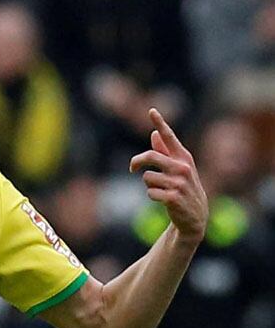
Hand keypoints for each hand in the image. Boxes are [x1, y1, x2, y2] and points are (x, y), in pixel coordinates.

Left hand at [129, 108, 207, 243]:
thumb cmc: (183, 188)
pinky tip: (163, 200)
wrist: (195, 216)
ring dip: (148, 185)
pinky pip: (149, 192)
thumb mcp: (178, 169)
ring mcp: (179, 183)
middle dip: (137, 162)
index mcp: (184, 157)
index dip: (160, 123)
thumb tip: (153, 134)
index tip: (151, 110)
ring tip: (161, 190)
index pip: (170, 137)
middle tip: (132, 168)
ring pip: (147, 177)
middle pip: (150, 156)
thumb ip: (165, 152)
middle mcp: (183, 167)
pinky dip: (152, 196)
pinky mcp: (173, 197)